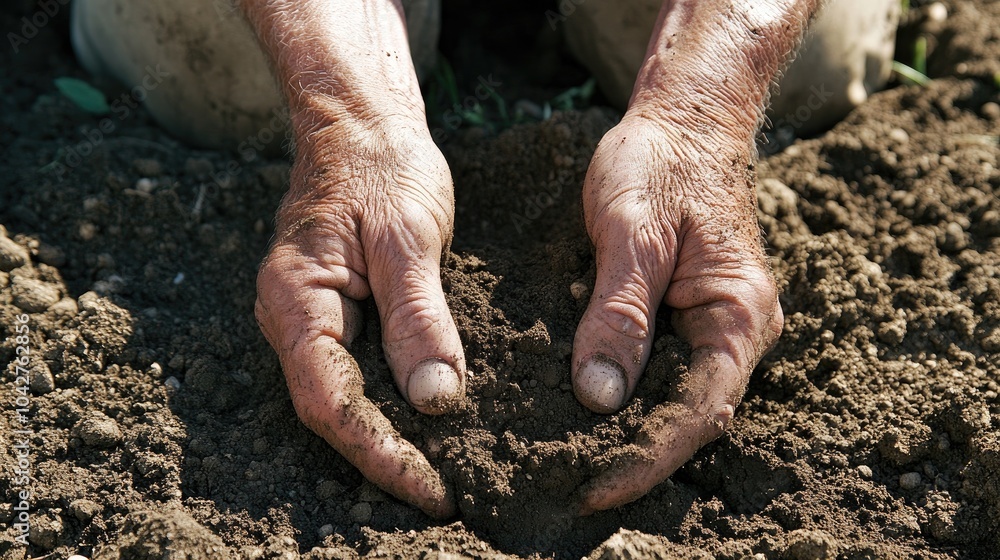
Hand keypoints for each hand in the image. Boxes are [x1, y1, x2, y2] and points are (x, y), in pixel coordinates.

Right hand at [254, 115, 465, 517]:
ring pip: (342, 396)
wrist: (360, 128)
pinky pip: (357, 372)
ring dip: (387, 437)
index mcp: (297, 299)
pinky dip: (390, 403)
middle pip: (331, 409)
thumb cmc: (381, 168)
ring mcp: (310, 318)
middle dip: (384, 457)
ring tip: (441, 473)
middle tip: (444, 495)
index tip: (432, 488)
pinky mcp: (336, 315)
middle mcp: (291, 318)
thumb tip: (435, 397)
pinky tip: (426, 423)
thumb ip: (419, 316)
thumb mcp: (408, 238)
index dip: (380, 451)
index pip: (331, 400)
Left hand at [572, 114, 782, 513]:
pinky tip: (586, 411)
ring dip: (631, 431)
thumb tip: (600, 397)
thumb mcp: (632, 233)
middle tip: (571, 485)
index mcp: (738, 312)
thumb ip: (619, 314)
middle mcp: (738, 329)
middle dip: (636, 455)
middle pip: (692, 414)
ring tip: (572, 463)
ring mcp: (718, 325)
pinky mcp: (692, 317)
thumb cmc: (661, 165)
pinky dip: (629, 395)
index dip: (647, 458)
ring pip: (677, 397)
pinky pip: (664, 369)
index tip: (595, 490)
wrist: (684, 124)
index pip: (698, 409)